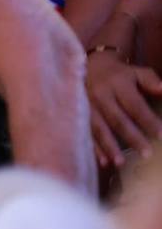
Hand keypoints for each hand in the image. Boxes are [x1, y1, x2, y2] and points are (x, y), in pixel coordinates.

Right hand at [87, 49, 161, 168]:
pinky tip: (103, 162)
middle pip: (117, 119)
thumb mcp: (135, 72)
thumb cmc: (118, 74)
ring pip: (99, 128)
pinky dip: (95, 148)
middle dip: (132, 137)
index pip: (135, 105)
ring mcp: (86, 105)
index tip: (161, 135)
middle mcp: (100, 95)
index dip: (148, 120)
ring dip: (110, 146)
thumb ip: (150, 80)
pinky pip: (86, 133)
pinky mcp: (76, 114)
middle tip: (147, 154)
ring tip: (121, 162)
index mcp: (117, 83)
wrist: (84, 66)